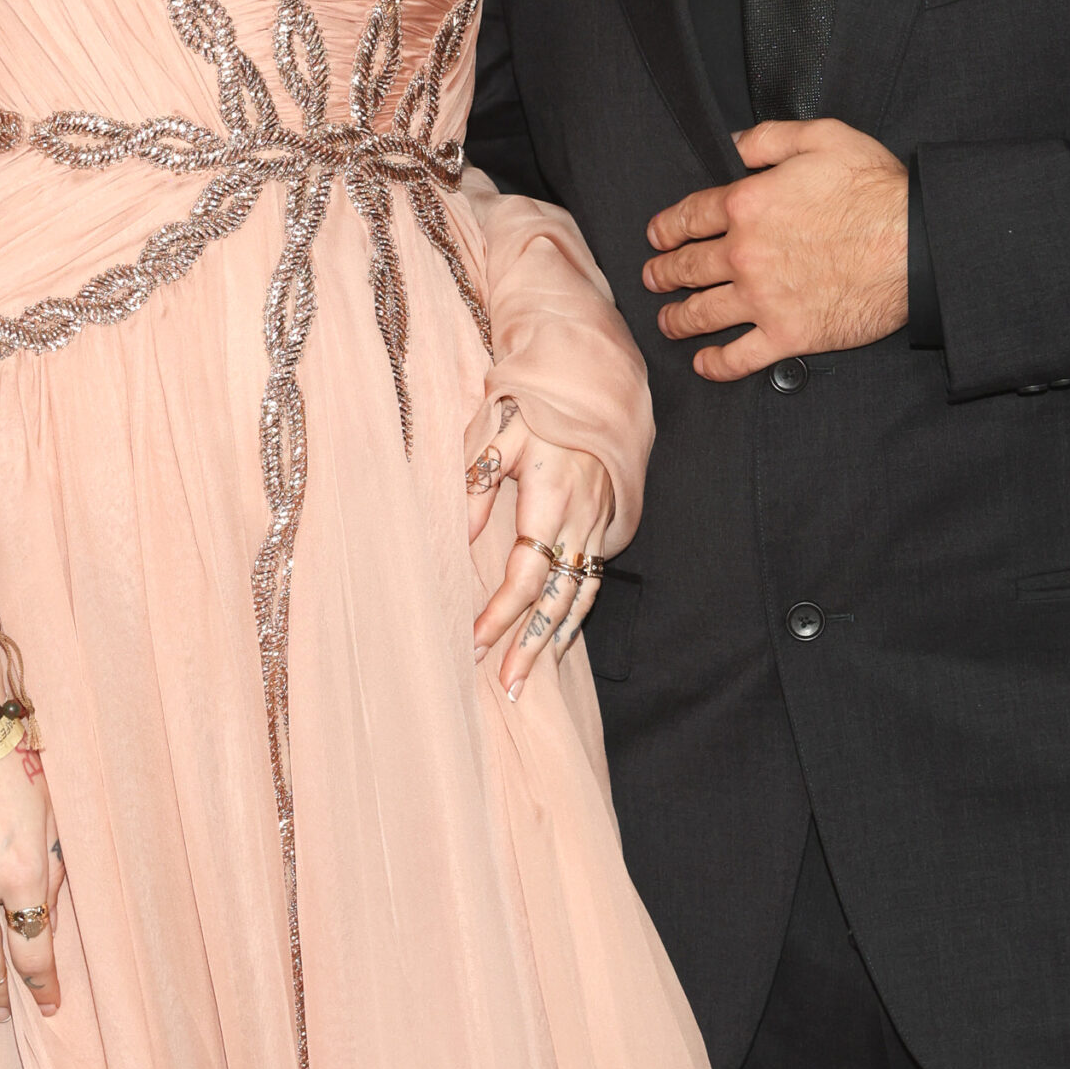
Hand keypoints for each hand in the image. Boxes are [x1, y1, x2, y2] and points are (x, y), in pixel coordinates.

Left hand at [464, 394, 615, 698]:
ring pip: (580, 596)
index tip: (475, 643)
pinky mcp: (608, 522)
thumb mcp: (496, 429)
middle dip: (533, 647)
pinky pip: (592, 580)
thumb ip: (475, 482)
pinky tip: (558, 641)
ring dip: (555, 642)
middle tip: (509, 687)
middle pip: (558, 598)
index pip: (526, 572)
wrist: (595, 380)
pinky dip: (575, 615)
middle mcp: (582, 517)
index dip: (501, 614)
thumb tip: (461, 537)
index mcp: (552, 495)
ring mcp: (600, 522)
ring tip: (530, 679)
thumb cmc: (538, 402)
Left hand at [643, 118, 909, 382]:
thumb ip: (767, 139)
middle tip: (653, 277)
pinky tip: (705, 363)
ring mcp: (763, 299)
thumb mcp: (821, 137)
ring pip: (703, 313)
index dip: (667, 227)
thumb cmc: (875, 188)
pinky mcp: (788, 334)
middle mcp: (745, 254)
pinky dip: (717, 364)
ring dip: (678, 318)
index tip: (658, 237)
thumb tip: (732, 144)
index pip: (689, 216)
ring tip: (667, 320)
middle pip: (688, 267)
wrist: (916, 242)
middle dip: (664, 272)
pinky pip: (739, 357)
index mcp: (747, 204)